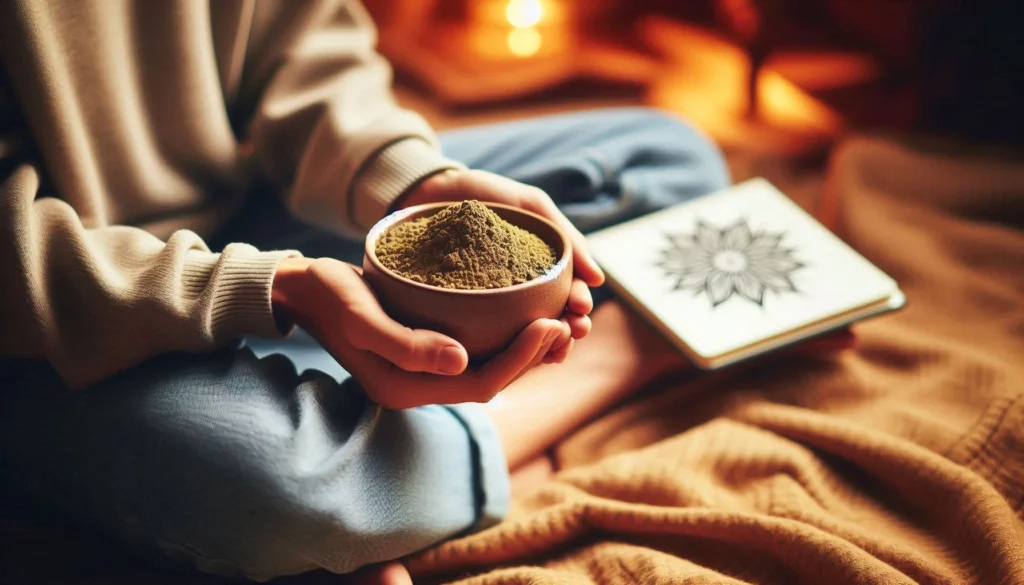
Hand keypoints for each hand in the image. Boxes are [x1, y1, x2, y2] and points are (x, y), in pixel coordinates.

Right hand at [273, 258, 568, 409]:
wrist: (303, 290)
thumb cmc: (330, 298)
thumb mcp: (362, 317)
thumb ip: (407, 345)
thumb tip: (462, 361)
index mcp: (407, 389)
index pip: (481, 384)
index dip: (521, 360)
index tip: (550, 325)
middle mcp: (421, 387)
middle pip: (493, 381)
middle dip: (534, 357)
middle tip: (566, 323)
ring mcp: (424, 372)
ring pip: (488, 368)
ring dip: (525, 351)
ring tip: (558, 322)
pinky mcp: (427, 351)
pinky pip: (477, 352)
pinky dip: (504, 338)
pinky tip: (523, 315)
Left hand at [402, 169, 604, 362]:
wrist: (429, 189)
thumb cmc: (484, 195)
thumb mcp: (530, 206)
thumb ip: (565, 236)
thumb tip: (600, 279)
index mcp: (539, 270)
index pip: (568, 295)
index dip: (578, 306)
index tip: (580, 309)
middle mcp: (519, 291)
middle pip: (550, 319)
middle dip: (566, 330)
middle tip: (571, 333)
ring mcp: (491, 304)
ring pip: (522, 333)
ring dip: (542, 345)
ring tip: (551, 351)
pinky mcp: (462, 311)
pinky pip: (484, 335)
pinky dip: (502, 348)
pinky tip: (510, 355)